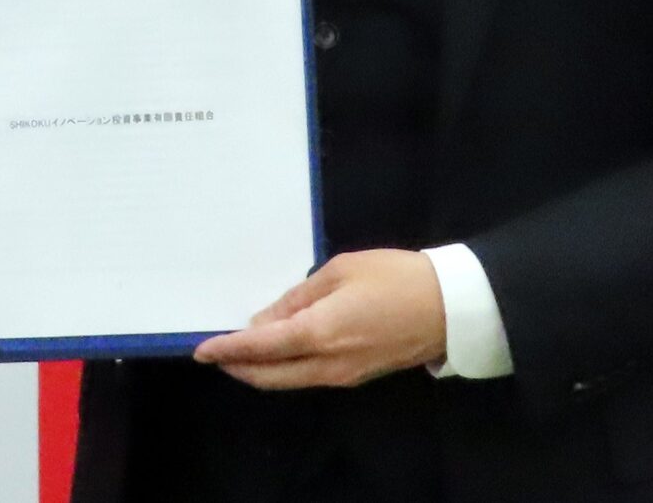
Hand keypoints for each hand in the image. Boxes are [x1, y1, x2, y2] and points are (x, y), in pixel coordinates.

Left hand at [191, 250, 445, 390]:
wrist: (451, 307)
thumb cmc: (394, 277)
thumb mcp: (341, 271)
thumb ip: (299, 297)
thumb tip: (266, 321)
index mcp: (320, 333)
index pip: (261, 347)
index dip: (229, 349)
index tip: (201, 350)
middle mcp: (328, 363)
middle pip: (271, 375)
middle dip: (238, 367)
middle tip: (214, 354)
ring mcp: (344, 375)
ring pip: (289, 380)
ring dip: (260, 370)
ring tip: (238, 351)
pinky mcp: (357, 376)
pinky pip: (309, 376)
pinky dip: (285, 367)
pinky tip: (277, 350)